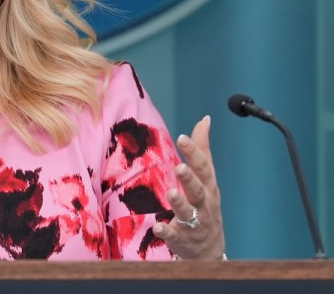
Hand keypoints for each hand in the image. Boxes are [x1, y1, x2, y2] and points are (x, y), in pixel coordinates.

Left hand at [153, 116, 225, 259]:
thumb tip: (205, 119)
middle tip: (180, 167)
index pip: (203, 167)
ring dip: (179, 203)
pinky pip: (174, 235)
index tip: (182, 138)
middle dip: (190, 179)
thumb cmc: (206, 204)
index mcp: (208, 186)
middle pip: (198, 190)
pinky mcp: (181, 238)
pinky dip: (167, 231)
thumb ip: (203, 149)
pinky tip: (157, 226)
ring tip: (171, 192)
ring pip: (188, 212)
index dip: (193, 152)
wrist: (209, 248)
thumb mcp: (207, 178)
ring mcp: (194, 223)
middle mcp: (203, 204)